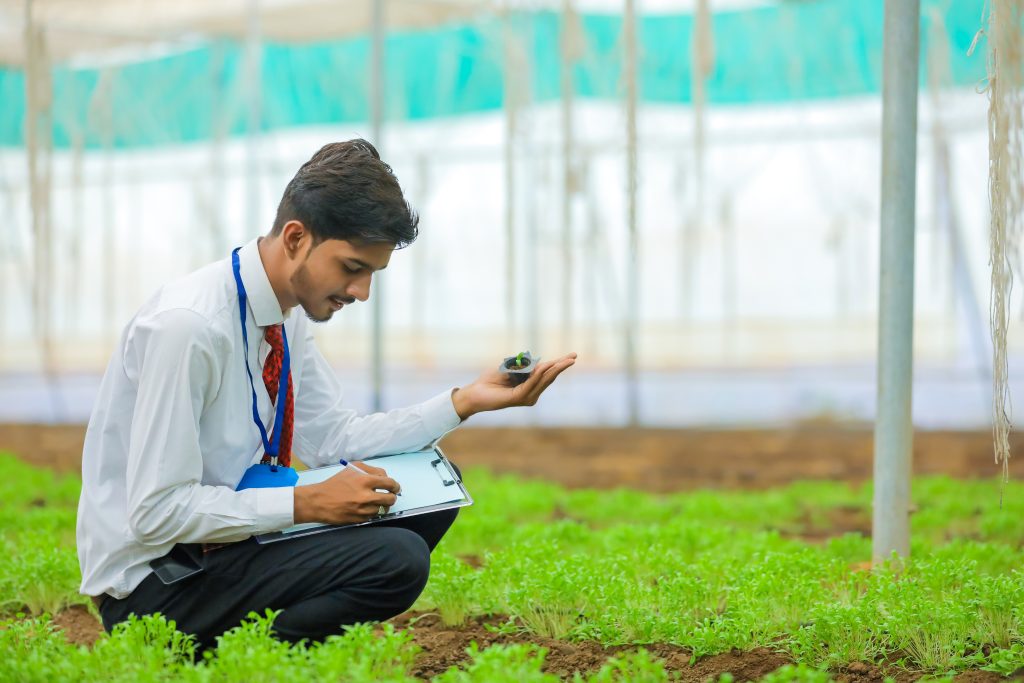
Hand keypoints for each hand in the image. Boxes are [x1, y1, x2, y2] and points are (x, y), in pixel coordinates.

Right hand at [293, 464, 399, 524]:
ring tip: (376, 502)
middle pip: (390, 499)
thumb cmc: (334, 484)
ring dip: (381, 506)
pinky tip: (366, 508)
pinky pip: (373, 517)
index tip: (395, 487)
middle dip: (392, 497)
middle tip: (389, 496)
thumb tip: (384, 476)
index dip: (395, 486)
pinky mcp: (359, 520)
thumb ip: (370, 470)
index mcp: (365, 481)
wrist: (318, 501)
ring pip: (382, 509)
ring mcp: (363, 510)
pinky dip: (372, 513)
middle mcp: (366, 496)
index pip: (390, 483)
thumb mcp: (351, 469)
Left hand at [451, 352, 577, 419]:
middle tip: (574, 357)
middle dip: (561, 366)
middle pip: (549, 377)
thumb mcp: (510, 367)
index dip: (560, 364)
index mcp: (530, 385)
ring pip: (543, 380)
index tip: (573, 356)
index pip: (548, 373)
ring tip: (565, 360)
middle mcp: (531, 393)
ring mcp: (526, 397)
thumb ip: (524, 367)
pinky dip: (537, 375)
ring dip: (553, 369)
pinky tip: (544, 366)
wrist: (475, 392)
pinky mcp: (518, 398)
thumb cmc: (490, 380)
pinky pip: (530, 384)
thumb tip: (539, 364)